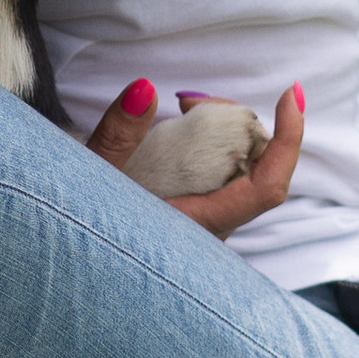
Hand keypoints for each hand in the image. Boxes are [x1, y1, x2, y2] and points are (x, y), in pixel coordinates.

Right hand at [88, 80, 304, 234]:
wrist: (70, 268)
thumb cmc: (84, 230)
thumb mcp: (93, 179)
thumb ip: (118, 135)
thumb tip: (146, 89)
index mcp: (199, 227)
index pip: (267, 188)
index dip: (288, 140)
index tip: (288, 96)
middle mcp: (214, 230)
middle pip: (259, 169)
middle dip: (240, 122)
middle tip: (189, 101)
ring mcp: (208, 225)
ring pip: (244, 170)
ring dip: (225, 131)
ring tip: (181, 109)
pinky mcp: (198, 216)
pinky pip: (226, 174)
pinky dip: (214, 144)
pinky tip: (180, 124)